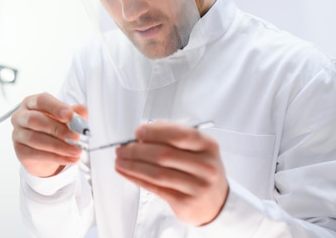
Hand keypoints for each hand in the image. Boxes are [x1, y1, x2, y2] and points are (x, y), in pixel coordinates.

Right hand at [11, 92, 86, 177]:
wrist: (45, 150)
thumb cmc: (54, 127)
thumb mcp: (66, 118)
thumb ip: (74, 113)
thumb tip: (82, 110)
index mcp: (31, 102)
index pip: (41, 100)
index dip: (56, 107)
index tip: (69, 115)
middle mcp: (20, 116)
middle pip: (35, 120)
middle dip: (57, 129)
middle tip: (75, 136)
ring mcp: (18, 134)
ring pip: (35, 139)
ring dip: (59, 146)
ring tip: (76, 150)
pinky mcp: (20, 151)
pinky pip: (36, 154)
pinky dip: (56, 157)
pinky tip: (69, 158)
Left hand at [114, 120, 228, 225]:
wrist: (216, 202)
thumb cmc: (200, 170)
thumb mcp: (197, 148)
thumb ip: (173, 135)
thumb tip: (144, 132)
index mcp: (208, 146)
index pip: (179, 135)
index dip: (155, 132)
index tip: (138, 132)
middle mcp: (206, 166)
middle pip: (164, 155)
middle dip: (137, 150)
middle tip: (122, 148)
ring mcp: (197, 186)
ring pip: (157, 173)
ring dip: (133, 165)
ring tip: (119, 160)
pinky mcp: (185, 203)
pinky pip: (155, 188)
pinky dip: (136, 178)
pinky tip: (126, 172)